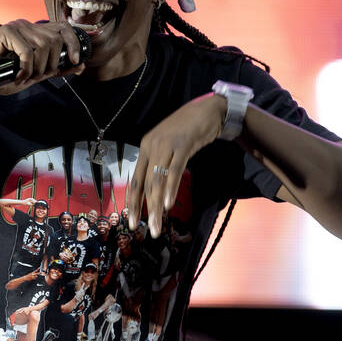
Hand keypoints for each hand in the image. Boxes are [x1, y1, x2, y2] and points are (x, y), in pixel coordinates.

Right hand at [0, 20, 85, 96]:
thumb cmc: (8, 77)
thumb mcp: (38, 73)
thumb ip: (58, 68)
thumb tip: (82, 65)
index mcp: (36, 31)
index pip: (63, 28)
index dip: (73, 43)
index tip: (75, 61)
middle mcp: (27, 25)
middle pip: (55, 39)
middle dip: (51, 63)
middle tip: (37, 77)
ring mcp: (16, 26)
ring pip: (43, 46)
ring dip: (37, 68)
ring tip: (26, 77)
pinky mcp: (5, 32)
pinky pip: (27, 51)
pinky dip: (26, 68)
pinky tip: (19, 76)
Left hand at [127, 93, 226, 237]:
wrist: (209, 110)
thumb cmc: (189, 131)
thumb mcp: (169, 147)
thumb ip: (161, 164)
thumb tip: (157, 190)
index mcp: (146, 148)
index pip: (136, 180)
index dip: (134, 202)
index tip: (132, 222)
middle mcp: (152, 146)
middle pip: (146, 183)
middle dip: (145, 209)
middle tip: (148, 230)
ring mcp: (166, 145)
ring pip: (158, 180)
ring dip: (156, 205)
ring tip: (158, 224)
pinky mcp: (183, 144)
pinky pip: (174, 170)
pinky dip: (171, 188)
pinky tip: (168, 204)